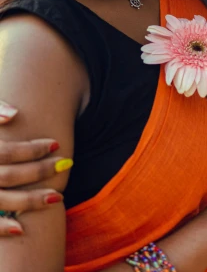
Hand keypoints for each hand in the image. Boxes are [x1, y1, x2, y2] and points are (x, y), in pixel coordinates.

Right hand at [0, 101, 64, 236]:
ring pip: (2, 200)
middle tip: (65, 164)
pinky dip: (1, 227)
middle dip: (40, 171)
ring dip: (30, 201)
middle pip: (9, 176)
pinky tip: (21, 228)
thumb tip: (14, 113)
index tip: (56, 144)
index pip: (7, 152)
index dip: (33, 148)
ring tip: (57, 197)